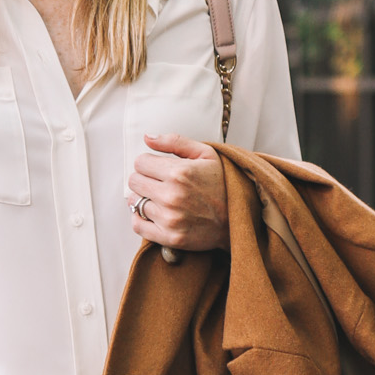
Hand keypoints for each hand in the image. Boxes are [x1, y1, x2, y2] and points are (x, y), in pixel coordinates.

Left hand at [127, 134, 227, 250]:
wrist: (239, 218)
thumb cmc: (223, 183)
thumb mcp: (206, 154)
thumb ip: (174, 142)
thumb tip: (147, 138)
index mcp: (179, 172)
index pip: (140, 163)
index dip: (148, 163)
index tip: (158, 168)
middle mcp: (172, 196)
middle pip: (134, 182)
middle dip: (145, 179)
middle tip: (159, 183)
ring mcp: (170, 218)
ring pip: (134, 202)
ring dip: (144, 199)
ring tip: (160, 199)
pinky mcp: (170, 237)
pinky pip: (137, 226)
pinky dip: (141, 219)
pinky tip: (154, 214)